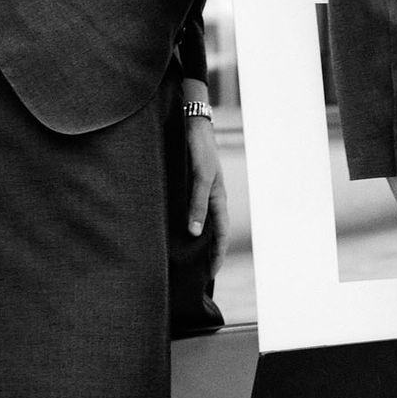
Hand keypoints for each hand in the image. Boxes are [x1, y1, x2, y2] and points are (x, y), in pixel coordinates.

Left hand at [184, 114, 229, 276]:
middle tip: (199, 273)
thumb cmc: (200, 149)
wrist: (192, 122)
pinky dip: (187, 224)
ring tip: (187, 257)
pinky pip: (190, 211)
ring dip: (197, 240)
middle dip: (208, 252)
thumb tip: (194, 233)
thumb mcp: (200, 177)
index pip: (220, 234)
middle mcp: (211, 197)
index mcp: (219, 198)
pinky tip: (176, 229)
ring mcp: (201, 191)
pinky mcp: (189, 184)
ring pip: (201, 222)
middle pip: (212, 231)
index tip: (210, 275)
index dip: (216, 255)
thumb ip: (197, 204)